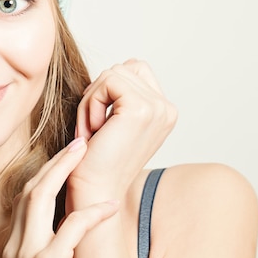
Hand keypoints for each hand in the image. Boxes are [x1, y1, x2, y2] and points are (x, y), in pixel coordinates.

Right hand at [2, 138, 118, 257]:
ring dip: (64, 170)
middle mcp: (15, 249)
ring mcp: (27, 257)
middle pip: (29, 190)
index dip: (45, 175)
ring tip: (86, 153)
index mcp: (14, 250)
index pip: (24, 200)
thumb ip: (51, 251)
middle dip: (54, 163)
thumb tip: (71, 224)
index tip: (66, 158)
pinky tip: (110, 206)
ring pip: (39, 197)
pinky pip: (70, 228)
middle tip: (78, 143)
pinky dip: (91, 213)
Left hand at [68, 59, 176, 205]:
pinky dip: (91, 102)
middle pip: (123, 68)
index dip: (108, 89)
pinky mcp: (140, 108)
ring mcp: (157, 108)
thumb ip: (125, 94)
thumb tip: (121, 66)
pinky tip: (93, 130)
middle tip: (91, 126)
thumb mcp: (117, 121)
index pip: (134, 70)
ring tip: (91, 129)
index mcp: (165, 111)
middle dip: (98, 93)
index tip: (99, 120)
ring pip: (112, 73)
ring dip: (91, 99)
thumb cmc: (97, 159)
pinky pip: (106, 82)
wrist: (95, 190)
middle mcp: (167, 108)